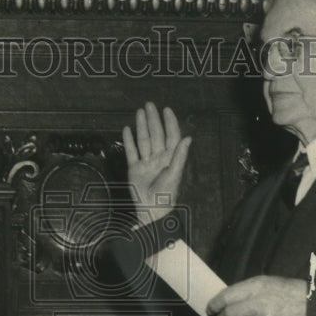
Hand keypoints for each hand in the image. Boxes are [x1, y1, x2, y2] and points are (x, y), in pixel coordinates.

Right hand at [122, 102, 191, 225]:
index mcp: (170, 158)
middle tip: (150, 105)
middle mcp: (158, 158)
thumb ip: (180, 155)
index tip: (166, 110)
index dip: (169, 123)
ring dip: (141, 126)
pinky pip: (131, 152)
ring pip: (143, 140)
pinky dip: (128, 141)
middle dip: (153, 119)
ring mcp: (146, 162)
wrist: (151, 211)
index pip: (171, 136)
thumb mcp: (175, 174)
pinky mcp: (135, 169)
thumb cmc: (166, 195)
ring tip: (139, 112)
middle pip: (155, 135)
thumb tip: (188, 138)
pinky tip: (127, 129)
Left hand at [207, 276, 307, 315]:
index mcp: (255, 287)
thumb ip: (245, 290)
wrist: (309, 303)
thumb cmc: (285, 290)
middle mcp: (258, 303)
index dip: (214, 304)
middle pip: (229, 315)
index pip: (226, 297)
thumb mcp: (265, 282)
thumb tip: (225, 299)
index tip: (210, 308)